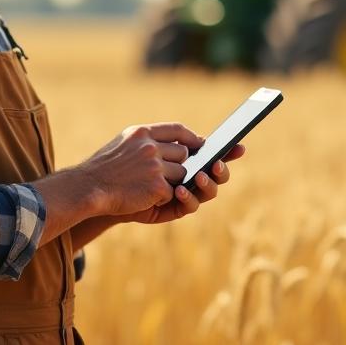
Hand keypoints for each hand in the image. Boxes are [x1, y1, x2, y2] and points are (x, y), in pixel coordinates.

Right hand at [81, 123, 203, 216]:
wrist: (87, 188)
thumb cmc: (104, 169)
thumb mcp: (123, 143)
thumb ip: (146, 140)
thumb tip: (176, 143)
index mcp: (141, 133)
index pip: (176, 129)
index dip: (191, 137)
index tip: (199, 143)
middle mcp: (150, 146)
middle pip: (182, 154)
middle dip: (177, 165)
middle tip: (160, 174)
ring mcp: (155, 166)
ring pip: (181, 174)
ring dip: (170, 183)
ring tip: (146, 185)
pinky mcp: (157, 186)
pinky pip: (171, 192)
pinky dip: (160, 198)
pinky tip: (142, 197)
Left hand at [126, 144, 244, 224]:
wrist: (106, 185)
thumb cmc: (128, 160)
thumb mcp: (150, 140)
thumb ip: (174, 136)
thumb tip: (201, 139)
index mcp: (190, 158)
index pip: (215, 154)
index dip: (229, 151)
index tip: (240, 146)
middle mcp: (192, 176)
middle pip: (218, 174)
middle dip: (221, 169)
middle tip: (216, 163)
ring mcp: (186, 192)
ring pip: (209, 190)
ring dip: (207, 183)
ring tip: (199, 175)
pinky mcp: (175, 208)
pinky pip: (190, 205)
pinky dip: (189, 197)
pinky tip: (180, 190)